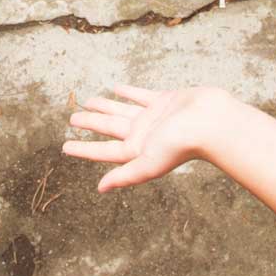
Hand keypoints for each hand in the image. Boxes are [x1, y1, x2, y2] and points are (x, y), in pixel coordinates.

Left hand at [64, 84, 233, 191]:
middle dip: (91, 123)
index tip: (64, 147)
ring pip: (122, 110)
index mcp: (137, 151)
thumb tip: (100, 188)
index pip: (104, 151)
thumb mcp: (149, 163)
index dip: (84, 149)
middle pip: (109, 128)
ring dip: (105, 105)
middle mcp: (143, 134)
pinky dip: (128, 92)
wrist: (211, 122)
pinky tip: (115, 87)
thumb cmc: (182, 145)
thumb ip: (126, 175)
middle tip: (72, 118)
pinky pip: (140, 95)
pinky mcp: (164, 100)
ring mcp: (153, 116)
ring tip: (88, 101)